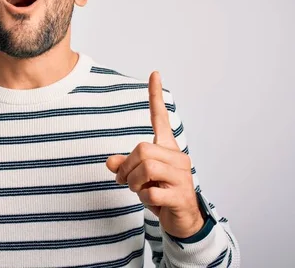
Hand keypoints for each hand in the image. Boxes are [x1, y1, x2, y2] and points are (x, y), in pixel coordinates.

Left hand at [106, 71, 202, 237]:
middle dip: (126, 168)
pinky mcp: (181, 195)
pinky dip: (144, 198)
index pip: (161, 118)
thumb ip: (125, 167)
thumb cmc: (161, 193)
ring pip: (146, 167)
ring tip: (139, 190)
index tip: (154, 73)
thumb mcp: (139, 179)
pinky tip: (153, 201)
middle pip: (141, 150)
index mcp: (167, 149)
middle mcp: (177, 157)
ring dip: (134, 182)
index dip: (156, 96)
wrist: (184, 221)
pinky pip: (151, 190)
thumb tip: (110, 162)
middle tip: (125, 181)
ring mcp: (182, 176)